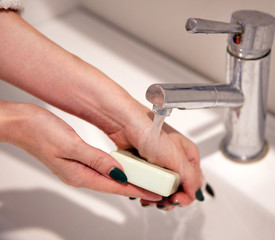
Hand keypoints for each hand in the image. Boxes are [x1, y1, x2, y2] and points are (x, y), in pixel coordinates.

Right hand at [0, 101, 160, 200]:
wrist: (18, 123)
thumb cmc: (38, 131)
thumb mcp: (70, 145)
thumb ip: (95, 160)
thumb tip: (118, 172)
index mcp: (78, 174)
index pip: (115, 186)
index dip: (137, 190)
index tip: (154, 194)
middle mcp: (78, 175)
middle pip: (114, 185)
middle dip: (136, 188)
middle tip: (156, 189)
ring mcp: (76, 169)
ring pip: (109, 178)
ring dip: (128, 180)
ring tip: (145, 180)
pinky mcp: (75, 160)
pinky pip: (101, 169)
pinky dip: (116, 170)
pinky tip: (123, 168)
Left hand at [102, 103, 203, 207]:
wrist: (125, 124)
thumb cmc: (152, 131)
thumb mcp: (177, 158)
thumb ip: (190, 178)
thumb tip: (195, 194)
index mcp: (189, 156)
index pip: (194, 184)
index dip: (185, 196)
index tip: (175, 200)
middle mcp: (177, 161)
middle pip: (179, 189)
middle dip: (170, 199)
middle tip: (161, 202)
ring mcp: (161, 164)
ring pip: (163, 189)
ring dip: (157, 198)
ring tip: (150, 198)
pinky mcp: (147, 166)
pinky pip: (150, 184)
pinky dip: (147, 191)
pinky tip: (142, 192)